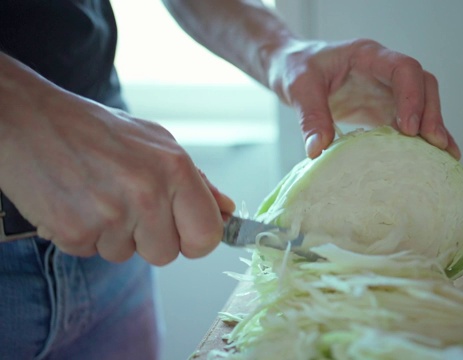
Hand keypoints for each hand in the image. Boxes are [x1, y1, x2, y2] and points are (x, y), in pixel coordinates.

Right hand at [0, 58, 234, 264]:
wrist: (28, 121)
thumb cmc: (94, 129)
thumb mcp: (157, 143)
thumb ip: (197, 182)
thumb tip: (227, 210)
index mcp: (175, 169)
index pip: (207, 235)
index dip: (197, 239)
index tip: (185, 233)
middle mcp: (147, 194)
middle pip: (167, 254)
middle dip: (151, 237)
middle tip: (128, 204)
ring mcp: (110, 216)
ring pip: (127, 256)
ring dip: (115, 235)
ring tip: (97, 196)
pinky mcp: (75, 233)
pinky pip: (92, 253)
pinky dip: (84, 235)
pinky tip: (76, 203)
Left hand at [267, 39, 459, 159]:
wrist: (291, 68)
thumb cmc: (295, 68)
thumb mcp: (298, 87)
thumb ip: (309, 115)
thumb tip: (317, 150)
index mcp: (367, 55)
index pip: (403, 68)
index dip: (411, 96)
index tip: (409, 128)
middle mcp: (384, 70)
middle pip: (422, 85)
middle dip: (431, 114)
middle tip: (434, 144)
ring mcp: (386, 90)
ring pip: (423, 103)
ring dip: (434, 128)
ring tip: (444, 156)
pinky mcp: (383, 108)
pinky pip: (411, 121)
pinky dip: (423, 138)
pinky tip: (436, 158)